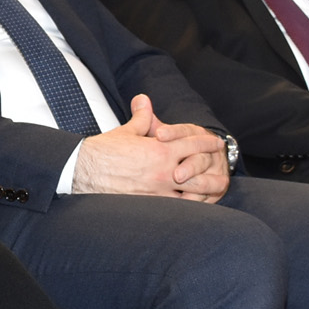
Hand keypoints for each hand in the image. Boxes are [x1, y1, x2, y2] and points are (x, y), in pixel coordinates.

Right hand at [73, 96, 225, 197]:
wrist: (85, 171)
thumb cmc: (105, 151)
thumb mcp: (127, 131)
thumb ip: (142, 117)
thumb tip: (144, 99)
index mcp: (162, 150)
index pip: (194, 145)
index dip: (208, 143)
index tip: (217, 144)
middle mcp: (165, 171)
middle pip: (200, 171)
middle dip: (213, 171)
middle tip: (223, 172)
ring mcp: (159, 190)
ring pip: (192, 194)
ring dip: (205, 193)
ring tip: (213, 193)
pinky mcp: (150, 204)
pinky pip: (176, 208)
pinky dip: (187, 207)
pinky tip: (192, 208)